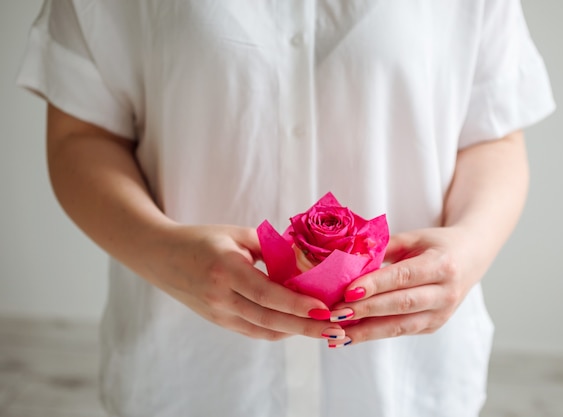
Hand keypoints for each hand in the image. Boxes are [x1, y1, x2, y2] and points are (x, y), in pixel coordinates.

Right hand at [149, 224, 344, 340]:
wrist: (159, 256)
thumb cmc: (201, 240)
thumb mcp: (236, 235)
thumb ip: (270, 247)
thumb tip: (306, 260)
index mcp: (225, 270)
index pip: (266, 294)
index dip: (297, 304)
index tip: (324, 309)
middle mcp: (220, 297)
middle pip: (269, 320)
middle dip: (305, 327)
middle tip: (335, 329)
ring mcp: (218, 313)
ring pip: (263, 330)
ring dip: (295, 332)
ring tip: (323, 329)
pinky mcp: (218, 321)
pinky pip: (253, 330)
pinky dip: (278, 329)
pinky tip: (297, 324)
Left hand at [326, 227, 483, 346]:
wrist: (470, 258)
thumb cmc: (436, 245)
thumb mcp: (414, 238)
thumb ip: (384, 247)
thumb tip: (348, 257)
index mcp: (442, 265)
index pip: (404, 276)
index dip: (375, 285)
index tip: (348, 291)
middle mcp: (446, 293)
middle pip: (401, 304)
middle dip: (366, 311)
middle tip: (335, 314)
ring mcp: (442, 314)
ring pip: (400, 326)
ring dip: (366, 331)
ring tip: (337, 333)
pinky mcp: (433, 326)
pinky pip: (400, 332)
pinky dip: (373, 334)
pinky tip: (350, 336)